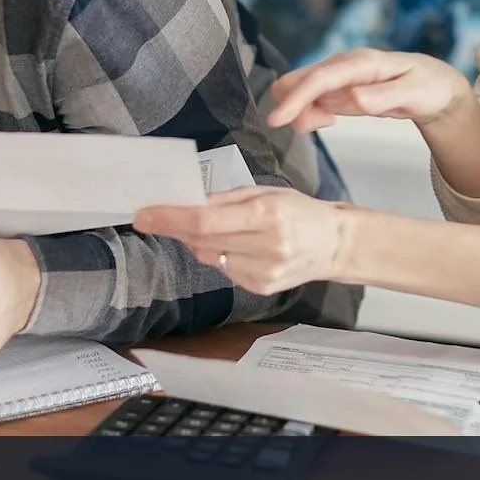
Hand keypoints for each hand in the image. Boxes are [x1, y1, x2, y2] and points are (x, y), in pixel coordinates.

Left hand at [133, 188, 353, 295]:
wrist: (336, 244)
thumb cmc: (301, 212)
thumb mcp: (266, 193)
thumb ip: (225, 199)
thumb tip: (186, 202)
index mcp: (267, 215)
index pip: (205, 220)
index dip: (170, 218)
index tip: (144, 215)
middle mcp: (266, 246)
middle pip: (202, 240)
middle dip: (173, 227)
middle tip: (151, 217)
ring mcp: (263, 271)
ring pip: (208, 257)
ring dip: (196, 241)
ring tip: (207, 227)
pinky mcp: (261, 287)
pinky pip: (223, 269)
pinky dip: (217, 254)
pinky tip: (231, 245)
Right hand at [266, 47, 473, 132]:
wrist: (436, 87)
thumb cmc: (428, 86)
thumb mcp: (415, 94)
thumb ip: (385, 97)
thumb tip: (355, 98)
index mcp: (362, 63)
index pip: (321, 78)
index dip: (296, 97)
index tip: (276, 119)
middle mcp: (345, 65)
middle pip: (302, 81)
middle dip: (295, 106)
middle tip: (317, 125)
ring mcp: (338, 76)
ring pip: (302, 92)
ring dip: (304, 111)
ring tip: (329, 122)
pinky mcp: (337, 88)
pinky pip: (311, 100)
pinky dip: (310, 113)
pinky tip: (328, 119)